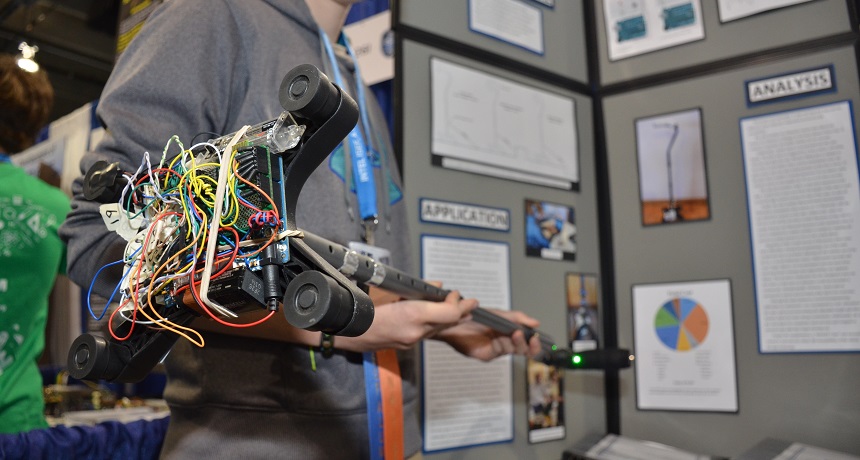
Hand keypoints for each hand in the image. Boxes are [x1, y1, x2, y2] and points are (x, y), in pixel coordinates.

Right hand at [337, 289, 477, 352]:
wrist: (347, 331)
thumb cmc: (365, 307)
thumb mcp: (390, 290)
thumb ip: (417, 288)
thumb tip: (436, 286)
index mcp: (412, 314)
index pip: (449, 312)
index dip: (457, 302)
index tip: (454, 292)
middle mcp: (415, 331)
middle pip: (449, 322)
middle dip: (462, 311)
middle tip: (471, 303)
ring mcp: (412, 340)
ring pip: (440, 329)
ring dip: (452, 319)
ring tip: (463, 310)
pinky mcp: (407, 344)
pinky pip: (428, 333)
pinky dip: (437, 324)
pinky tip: (439, 317)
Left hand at [432, 308, 542, 361]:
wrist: (456, 320)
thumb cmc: (477, 316)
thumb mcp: (500, 314)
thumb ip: (518, 318)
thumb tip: (536, 323)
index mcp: (510, 333)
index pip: (527, 342)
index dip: (534, 343)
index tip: (537, 338)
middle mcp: (505, 342)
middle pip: (523, 349)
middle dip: (528, 345)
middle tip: (530, 338)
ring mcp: (497, 349)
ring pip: (513, 350)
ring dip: (515, 342)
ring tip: (515, 333)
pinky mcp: (487, 354)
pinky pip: (500, 352)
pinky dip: (504, 344)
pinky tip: (503, 338)